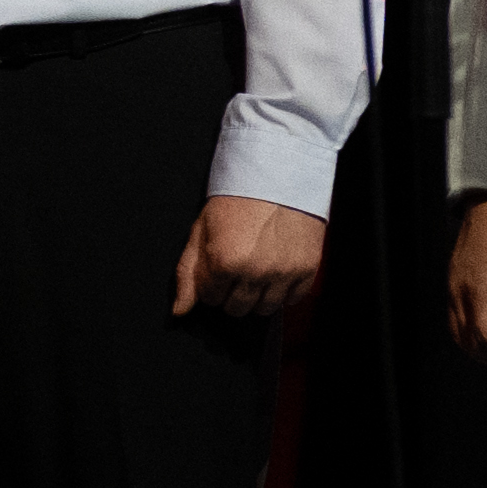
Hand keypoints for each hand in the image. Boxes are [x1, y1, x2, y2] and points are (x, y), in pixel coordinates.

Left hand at [171, 194, 329, 321]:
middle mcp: (255, 272)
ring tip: (256, 270)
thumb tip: (179, 312)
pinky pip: (292, 300)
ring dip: (257, 296)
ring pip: (264, 310)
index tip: (218, 265)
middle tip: (236, 268)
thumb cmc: (235, 200)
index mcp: (224, 262)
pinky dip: (283, 292)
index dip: (211, 282)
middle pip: (236, 309)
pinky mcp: (307, 269)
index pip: (210, 298)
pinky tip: (276, 271)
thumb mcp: (201, 230)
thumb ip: (187, 273)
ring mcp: (283, 273)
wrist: (278, 175)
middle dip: (231, 293)